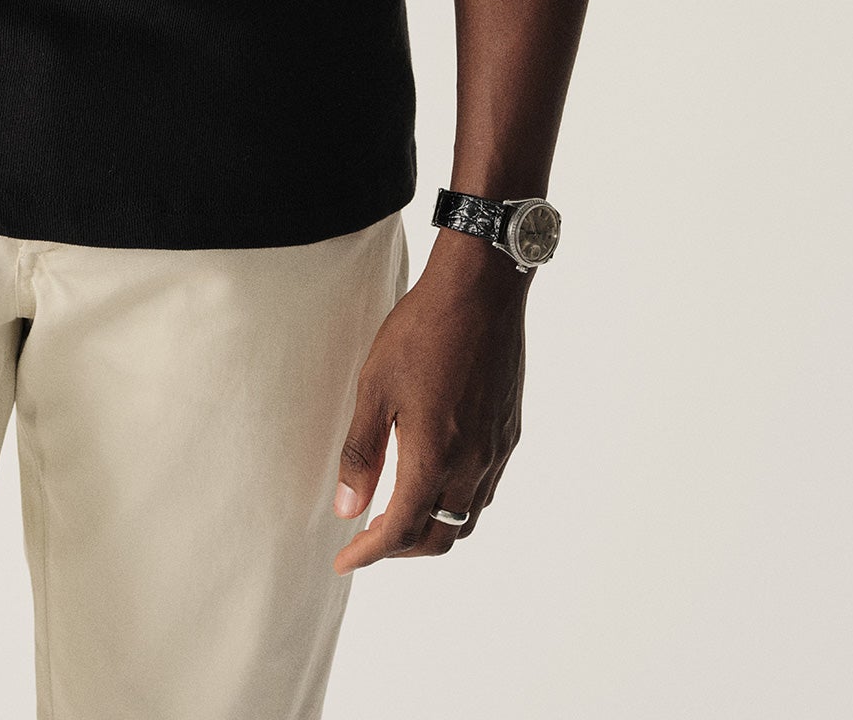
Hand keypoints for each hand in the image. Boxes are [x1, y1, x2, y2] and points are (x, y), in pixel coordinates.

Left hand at [330, 230, 526, 570]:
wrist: (481, 291)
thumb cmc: (422, 332)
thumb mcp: (375, 387)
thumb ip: (362, 453)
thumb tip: (347, 508)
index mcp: (434, 457)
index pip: (401, 531)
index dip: (369, 553)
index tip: (344, 561)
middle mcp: (472, 464)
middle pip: (438, 538)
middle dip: (400, 549)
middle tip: (367, 540)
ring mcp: (496, 449)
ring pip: (466, 518)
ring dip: (431, 529)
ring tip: (398, 514)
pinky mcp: (508, 432)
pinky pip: (485, 489)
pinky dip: (456, 503)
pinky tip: (435, 480)